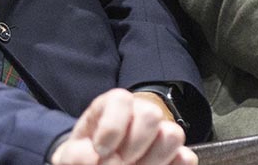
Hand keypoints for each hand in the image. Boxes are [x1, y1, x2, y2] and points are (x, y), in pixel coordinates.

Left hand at [51, 89, 194, 164]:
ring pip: (173, 134)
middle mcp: (139, 114)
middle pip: (151, 114)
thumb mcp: (71, 155)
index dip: (112, 127)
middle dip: (133, 144)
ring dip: (152, 158)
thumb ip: (74, 155)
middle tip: (119, 162)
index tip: (100, 150)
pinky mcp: (175, 155)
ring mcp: (159, 134)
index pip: (121, 99)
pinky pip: (186, 157)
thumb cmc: (85, 157)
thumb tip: (92, 157)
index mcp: (112, 106)